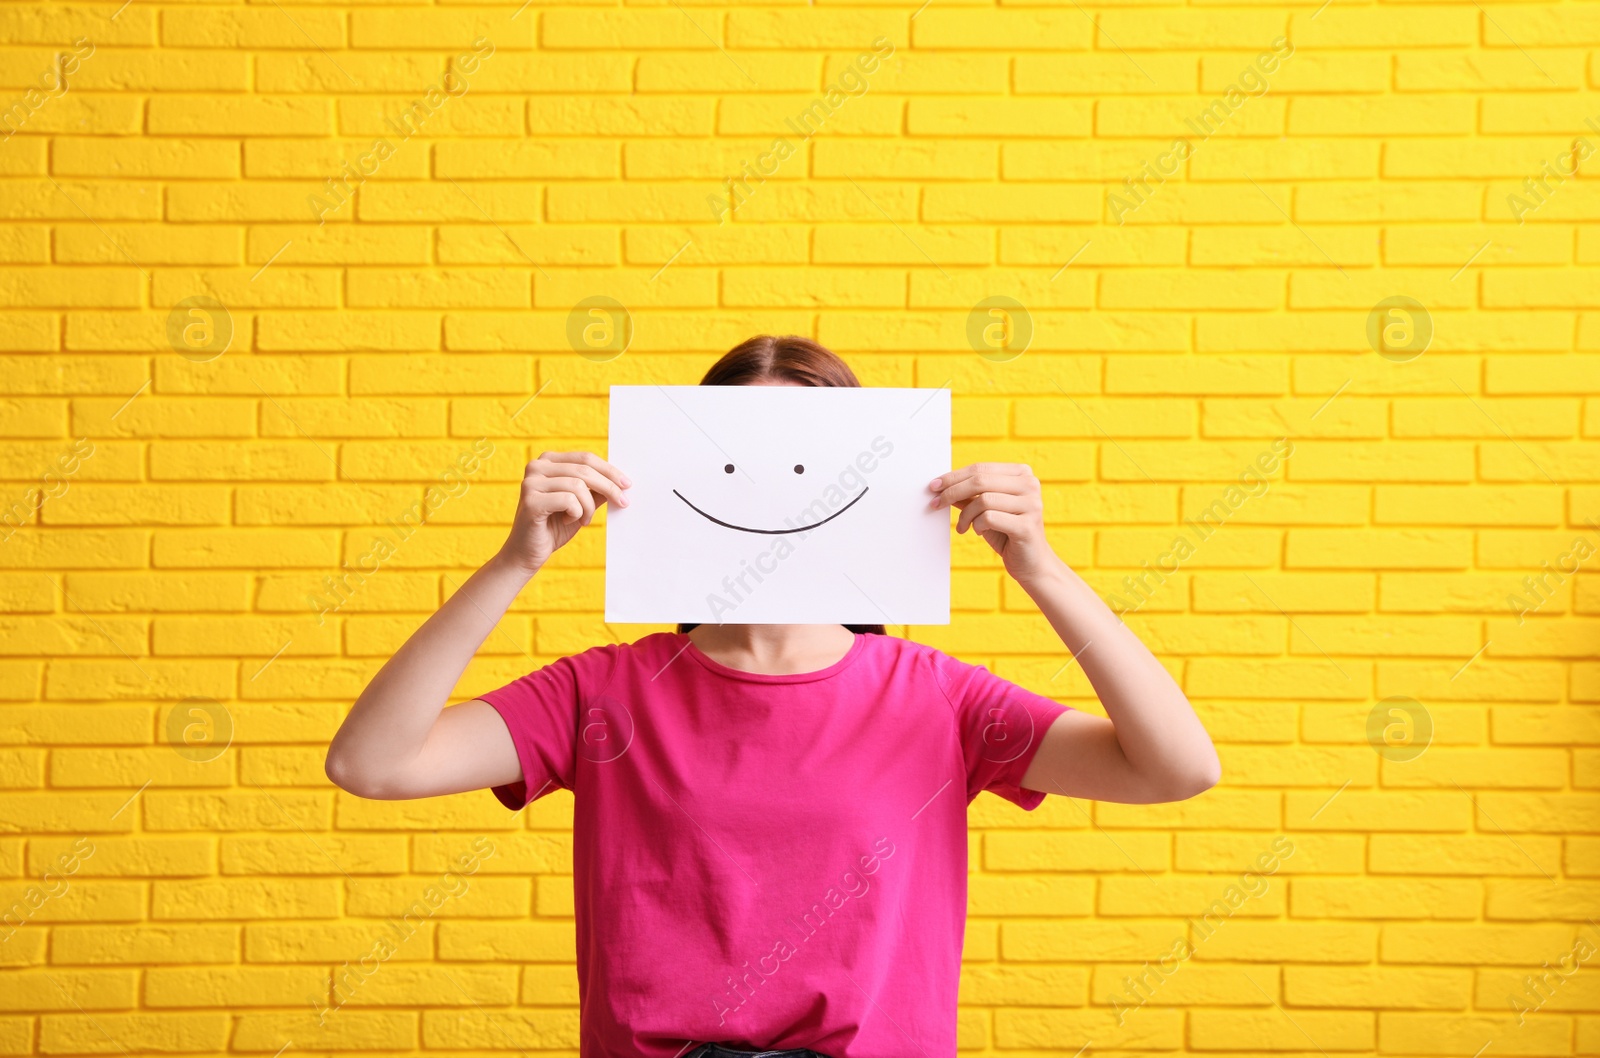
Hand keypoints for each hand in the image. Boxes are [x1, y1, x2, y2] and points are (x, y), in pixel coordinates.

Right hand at [499, 451, 628, 574]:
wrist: (527, 554)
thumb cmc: (553, 528)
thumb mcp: (581, 505)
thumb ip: (595, 491)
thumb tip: (621, 482)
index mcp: (547, 462)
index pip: (585, 458)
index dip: (609, 471)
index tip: (627, 485)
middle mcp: (536, 467)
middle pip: (584, 469)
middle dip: (609, 487)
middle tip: (622, 502)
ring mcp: (531, 482)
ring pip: (579, 485)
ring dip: (589, 507)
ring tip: (584, 520)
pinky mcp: (531, 500)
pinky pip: (569, 500)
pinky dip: (577, 513)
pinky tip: (570, 520)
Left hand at [930, 462, 1057, 583]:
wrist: (1031, 563)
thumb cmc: (1007, 533)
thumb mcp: (985, 510)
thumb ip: (968, 495)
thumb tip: (940, 486)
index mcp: (1022, 474)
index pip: (981, 468)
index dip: (954, 476)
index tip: (934, 486)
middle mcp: (1030, 485)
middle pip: (980, 480)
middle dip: (952, 492)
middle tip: (935, 504)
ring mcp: (1031, 504)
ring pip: (983, 499)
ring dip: (965, 515)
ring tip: (963, 527)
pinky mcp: (1027, 525)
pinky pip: (989, 518)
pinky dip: (977, 525)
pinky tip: (979, 532)